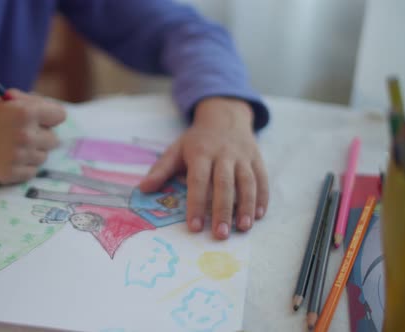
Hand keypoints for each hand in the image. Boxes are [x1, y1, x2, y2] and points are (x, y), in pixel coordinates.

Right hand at [0, 89, 65, 183]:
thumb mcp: (4, 101)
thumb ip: (32, 101)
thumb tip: (57, 112)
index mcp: (25, 112)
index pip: (60, 115)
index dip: (50, 117)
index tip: (42, 120)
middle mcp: (26, 135)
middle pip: (54, 139)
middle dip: (41, 136)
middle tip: (21, 134)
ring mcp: (20, 157)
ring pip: (44, 156)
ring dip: (33, 152)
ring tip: (12, 147)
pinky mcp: (13, 174)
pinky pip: (33, 171)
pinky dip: (24, 166)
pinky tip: (8, 158)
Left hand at [139, 97, 268, 239]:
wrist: (225, 116)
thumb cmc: (197, 140)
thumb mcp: (176, 149)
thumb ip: (160, 170)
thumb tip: (142, 189)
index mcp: (201, 153)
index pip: (198, 181)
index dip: (196, 204)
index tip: (194, 226)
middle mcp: (224, 154)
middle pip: (224, 184)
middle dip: (223, 211)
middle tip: (220, 234)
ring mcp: (242, 156)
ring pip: (247, 182)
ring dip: (246, 206)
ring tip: (243, 227)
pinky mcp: (256, 159)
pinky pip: (261, 179)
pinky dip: (262, 197)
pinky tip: (259, 215)